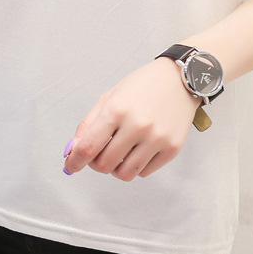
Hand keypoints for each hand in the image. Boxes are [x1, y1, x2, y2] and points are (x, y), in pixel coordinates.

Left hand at [63, 58, 200, 181]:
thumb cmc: (143, 85)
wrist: (180, 79)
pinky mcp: (172, 148)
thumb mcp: (110, 97)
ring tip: (120, 152)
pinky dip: (136, 166)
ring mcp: (157, 138)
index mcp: (117, 109)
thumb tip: (72, 150)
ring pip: (125, 174)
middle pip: (105, 165)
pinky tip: (138, 149)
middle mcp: (138, 125)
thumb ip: (89, 124)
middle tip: (99, 153)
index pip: (88, 148)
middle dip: (96, 163)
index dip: (75, 161)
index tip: (71, 165)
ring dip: (116, 168)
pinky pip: (144, 173)